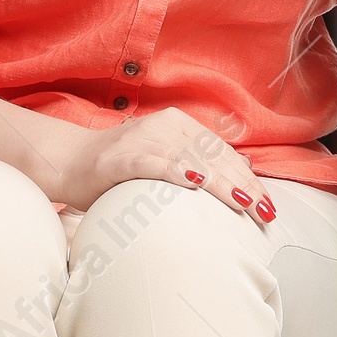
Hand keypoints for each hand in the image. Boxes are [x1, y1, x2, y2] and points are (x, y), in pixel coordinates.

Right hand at [56, 107, 276, 224]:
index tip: (268, 205)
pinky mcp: (120, 157)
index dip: (248, 178)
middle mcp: (164, 127)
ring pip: (190, 160)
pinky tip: (193, 183)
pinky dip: (174, 172)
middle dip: (242, 185)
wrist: (69, 162)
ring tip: (243, 201)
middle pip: (213, 156)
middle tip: (264, 211)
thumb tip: (246, 169)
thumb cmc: (120, 167)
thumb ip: (199, 161)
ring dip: (219, 182)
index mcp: (179, 125)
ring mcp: (142, 140)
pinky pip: (153, 163)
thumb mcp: (165, 158)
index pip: (223, 152)